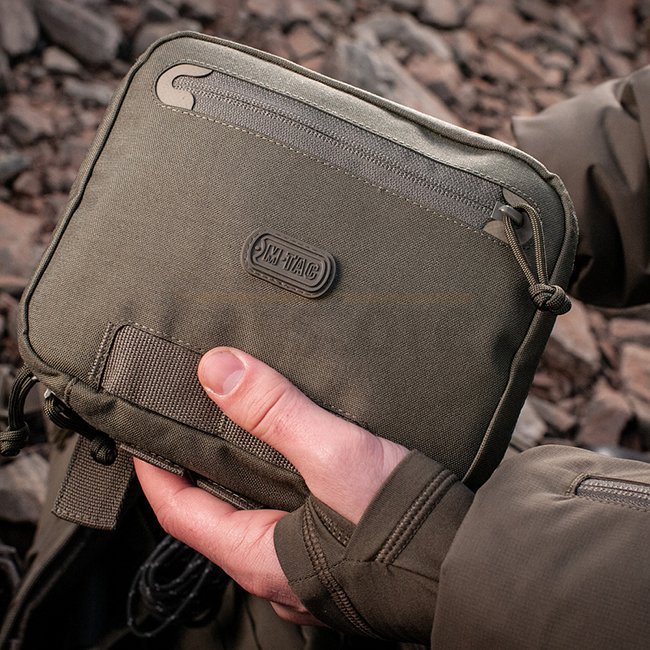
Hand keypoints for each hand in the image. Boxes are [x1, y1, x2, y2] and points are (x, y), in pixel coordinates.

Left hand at [134, 347, 408, 625]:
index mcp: (260, 556)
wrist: (471, 565)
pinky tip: (295, 455)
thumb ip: (275, 411)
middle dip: (199, 469)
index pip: (180, 512)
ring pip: (254, 515)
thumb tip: (217, 369)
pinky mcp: (336, 554)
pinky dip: (278, 483)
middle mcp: (276, 570)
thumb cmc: (404, 528)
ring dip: (241, 474)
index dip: (155, 470)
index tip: (145, 431)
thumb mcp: (333, 455)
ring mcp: (306, 567)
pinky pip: (289, 516)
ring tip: (241, 430)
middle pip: (214, 513)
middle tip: (193, 422)